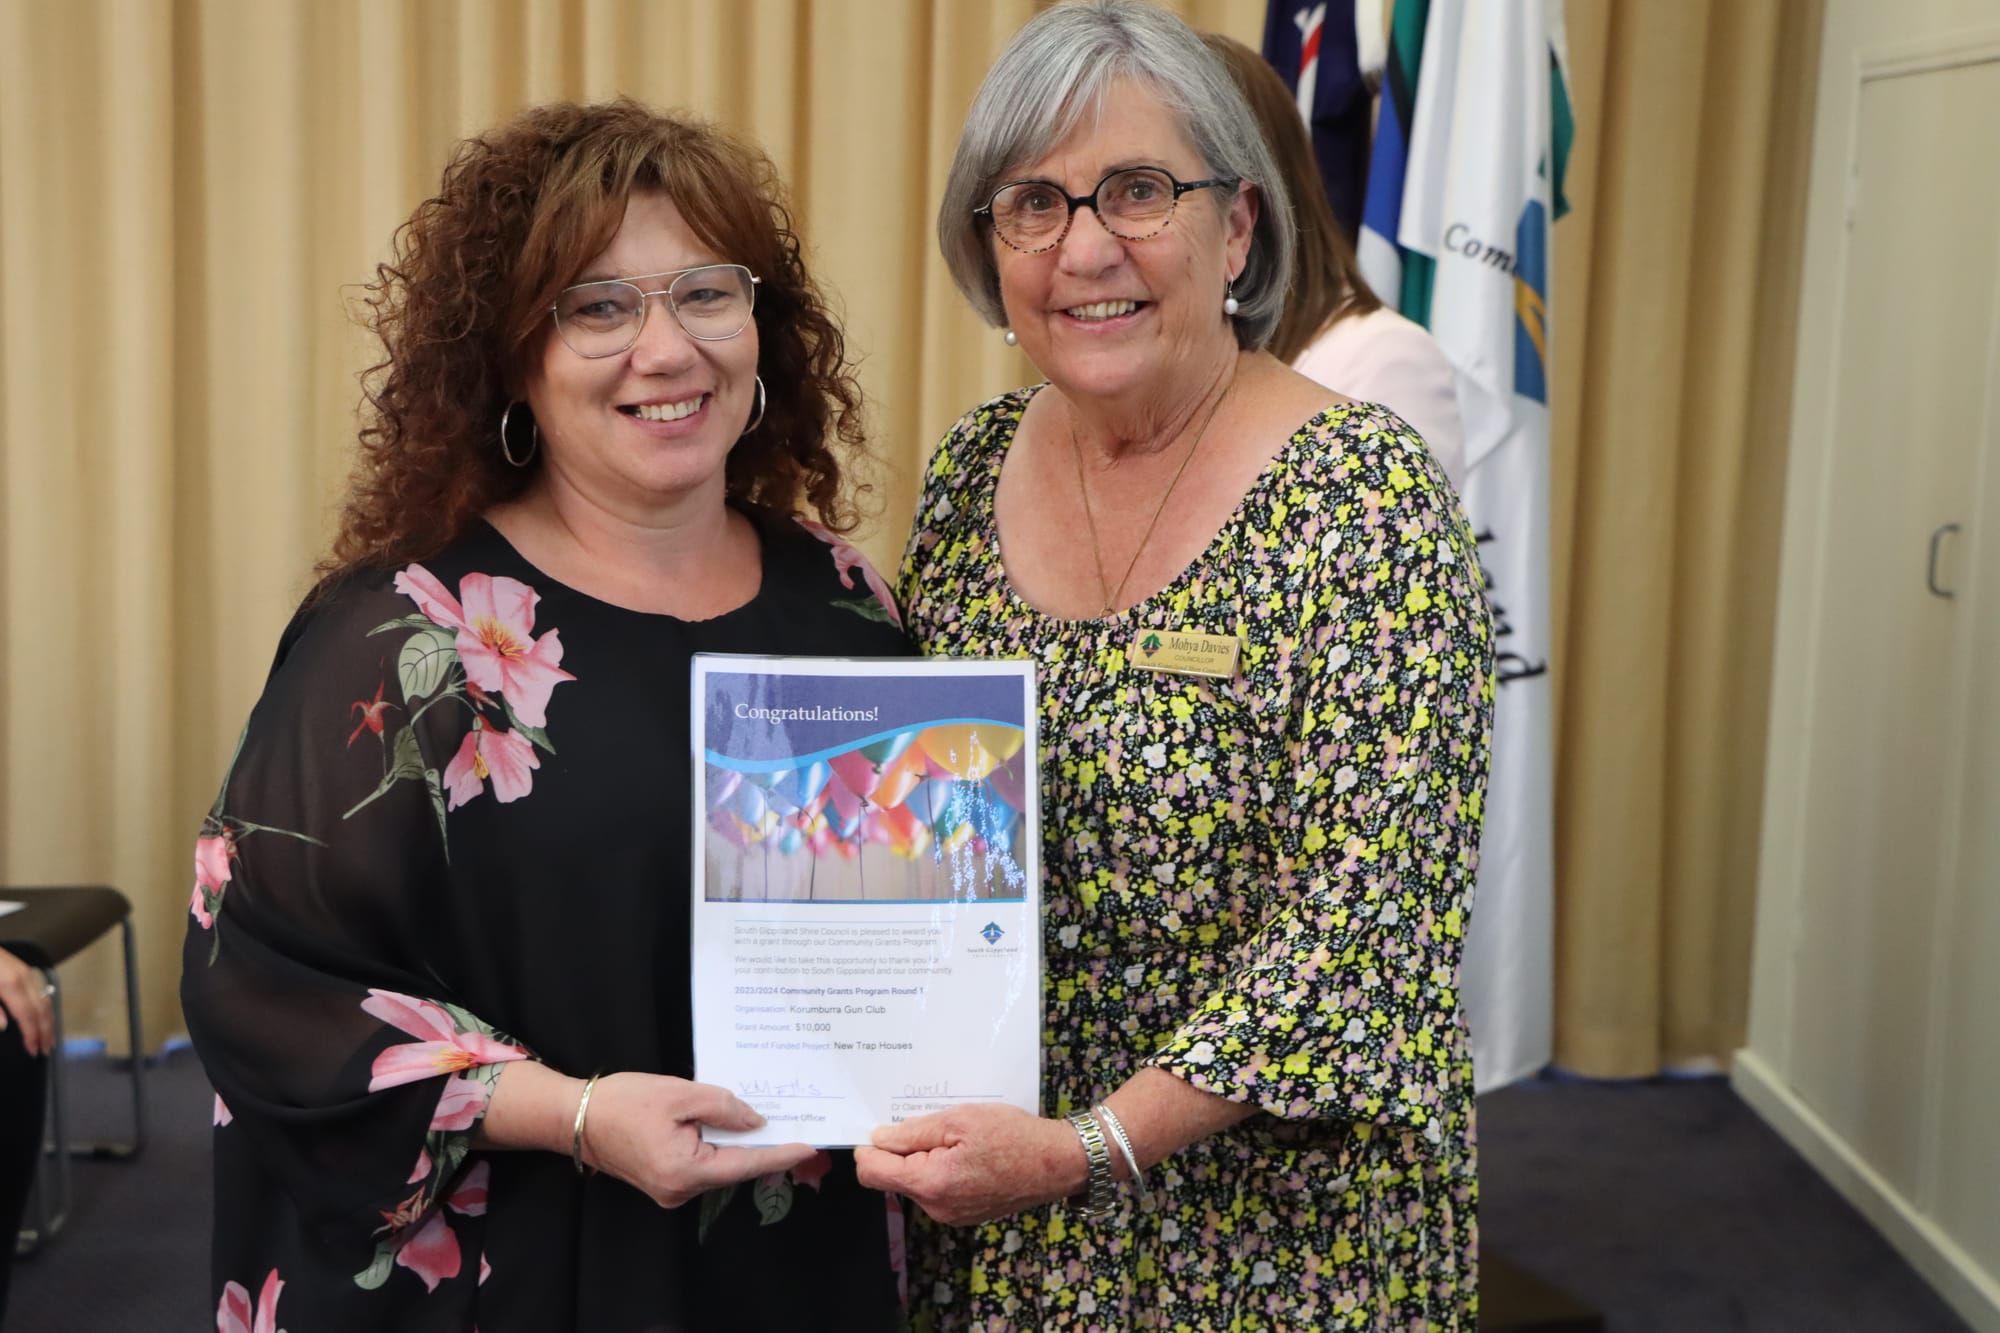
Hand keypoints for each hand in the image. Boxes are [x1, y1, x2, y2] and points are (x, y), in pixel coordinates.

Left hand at [0, 947, 53, 1057]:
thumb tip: (5, 1026)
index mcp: (10, 985)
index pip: (28, 1015)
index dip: (32, 1035)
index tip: (33, 1050)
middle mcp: (24, 978)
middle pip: (42, 1009)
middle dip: (46, 1031)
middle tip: (46, 1050)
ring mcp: (26, 972)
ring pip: (46, 1000)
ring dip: (49, 1021)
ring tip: (49, 1038)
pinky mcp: (24, 970)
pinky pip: (42, 992)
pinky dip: (46, 1008)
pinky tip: (44, 1017)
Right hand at [578, 1072, 815, 1208]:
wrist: (575, 1119)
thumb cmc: (623, 1102)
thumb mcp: (679, 1093)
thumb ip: (723, 1106)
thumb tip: (756, 1123)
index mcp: (686, 1171)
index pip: (746, 1163)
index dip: (780, 1154)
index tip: (810, 1146)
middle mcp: (681, 1190)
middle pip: (734, 1167)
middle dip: (763, 1146)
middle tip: (796, 1123)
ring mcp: (671, 1192)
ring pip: (719, 1166)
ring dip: (739, 1145)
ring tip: (766, 1119)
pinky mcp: (665, 1184)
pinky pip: (702, 1165)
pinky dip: (718, 1147)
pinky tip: (729, 1126)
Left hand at [854, 1103, 1085, 1226]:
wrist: (1057, 1164)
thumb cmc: (1013, 1136)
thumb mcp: (960, 1119)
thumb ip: (914, 1132)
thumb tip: (878, 1139)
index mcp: (931, 1183)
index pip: (872, 1172)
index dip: (868, 1149)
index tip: (881, 1128)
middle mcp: (936, 1207)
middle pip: (894, 1178)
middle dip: (902, 1151)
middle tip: (932, 1125)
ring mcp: (951, 1215)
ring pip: (916, 1183)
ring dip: (924, 1159)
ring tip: (955, 1138)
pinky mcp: (964, 1215)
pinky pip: (937, 1190)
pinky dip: (941, 1170)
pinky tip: (967, 1154)